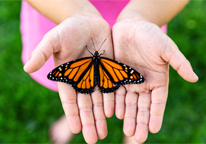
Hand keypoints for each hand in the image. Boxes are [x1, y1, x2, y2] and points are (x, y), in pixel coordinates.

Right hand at [24, 14, 113, 142]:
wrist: (87, 21)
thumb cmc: (68, 29)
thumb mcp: (53, 39)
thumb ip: (42, 53)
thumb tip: (27, 67)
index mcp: (68, 77)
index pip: (70, 100)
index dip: (73, 115)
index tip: (77, 130)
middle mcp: (82, 80)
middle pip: (86, 104)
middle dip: (89, 121)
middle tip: (93, 139)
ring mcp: (96, 76)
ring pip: (99, 100)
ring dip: (101, 116)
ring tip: (103, 133)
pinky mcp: (108, 70)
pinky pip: (111, 88)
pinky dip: (112, 101)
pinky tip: (114, 113)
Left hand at [112, 18, 197, 142]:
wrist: (131, 26)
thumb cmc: (151, 35)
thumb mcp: (166, 48)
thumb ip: (179, 63)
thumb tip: (195, 79)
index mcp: (157, 80)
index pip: (157, 102)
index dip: (155, 115)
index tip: (154, 130)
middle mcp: (143, 84)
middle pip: (142, 106)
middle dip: (140, 121)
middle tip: (138, 137)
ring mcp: (128, 81)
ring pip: (128, 102)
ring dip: (127, 116)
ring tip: (127, 130)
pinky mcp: (116, 76)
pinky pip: (115, 92)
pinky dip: (114, 103)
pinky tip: (113, 113)